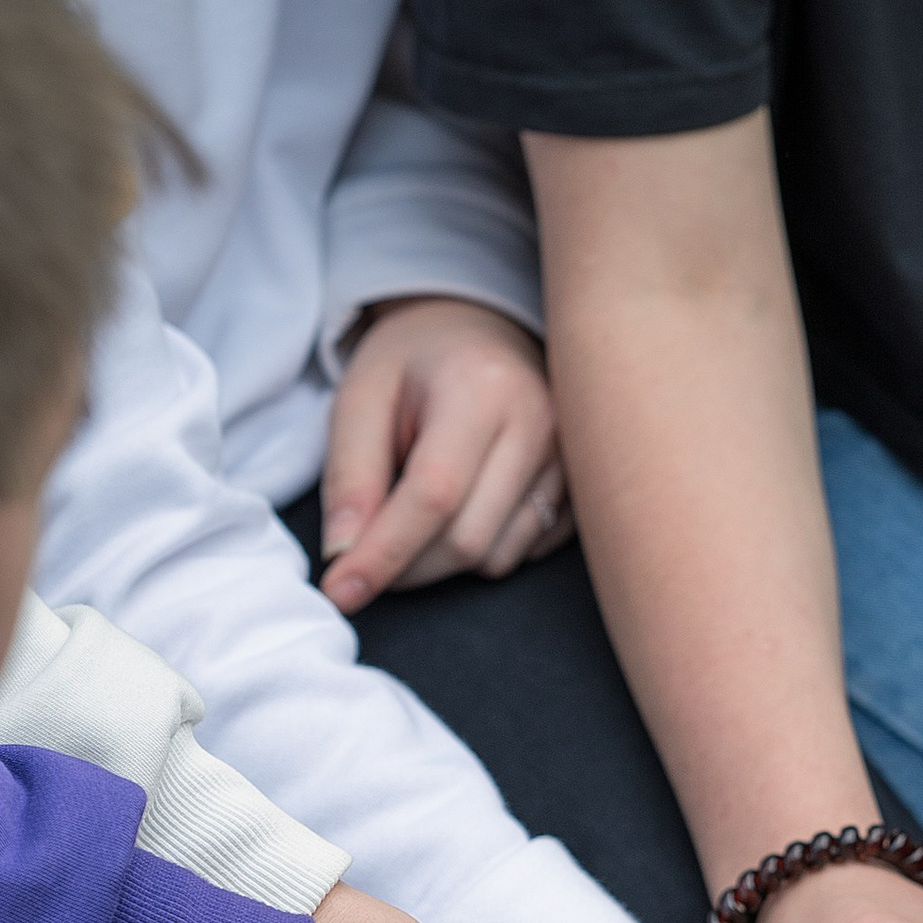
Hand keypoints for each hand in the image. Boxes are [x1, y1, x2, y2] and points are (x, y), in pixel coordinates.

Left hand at [321, 299, 572, 611]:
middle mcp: (540, 425)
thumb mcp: (362, 396)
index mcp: (482, 390)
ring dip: (444, 560)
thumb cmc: (415, 361)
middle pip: (468, 541)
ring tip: (421, 508)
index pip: (434, 495)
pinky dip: (483, 550)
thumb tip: (344, 555)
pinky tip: (466, 506)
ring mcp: (571, 461)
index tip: (340, 591)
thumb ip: (351, 474)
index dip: (383, 553)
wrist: (482, 331)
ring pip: (498, 558)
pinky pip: (526, 554)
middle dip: (407, 566)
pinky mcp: (582, 489)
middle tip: (366, 547)